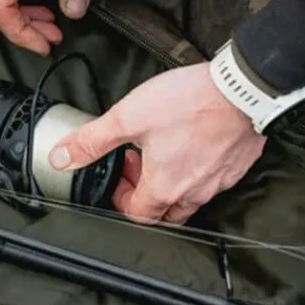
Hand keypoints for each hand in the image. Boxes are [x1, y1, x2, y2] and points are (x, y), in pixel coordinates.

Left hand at [48, 62, 266, 222]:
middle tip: (139, 168)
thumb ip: (91, 141)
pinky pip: (214, 182)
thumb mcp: (127, 118)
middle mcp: (193, 192)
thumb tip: (62, 157)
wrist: (242, 88)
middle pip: (164, 214)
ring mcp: (219, 182)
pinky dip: (198, 172)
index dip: (121, 200)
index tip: (119, 177)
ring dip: (172, 185)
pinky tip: (193, 146)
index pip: (137, 216)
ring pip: (190, 200)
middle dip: (145, 197)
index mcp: (164, 188)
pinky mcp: (237, 166)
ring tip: (163, 154)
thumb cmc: (191, 103)